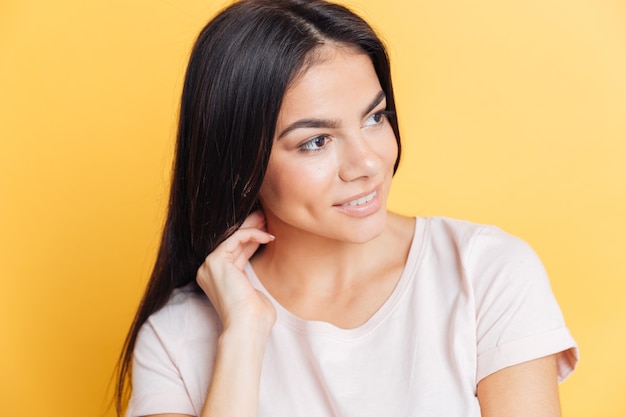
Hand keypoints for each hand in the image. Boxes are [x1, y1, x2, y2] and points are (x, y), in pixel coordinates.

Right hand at [196, 210, 276, 333]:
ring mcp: (210, 265)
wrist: (248, 325)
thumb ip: (250, 276)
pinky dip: (252, 233)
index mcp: (217, 279)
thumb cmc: (255, 316)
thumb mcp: (253, 289)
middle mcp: (209, 271)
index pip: (235, 252)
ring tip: (268, 219)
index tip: (267, 230)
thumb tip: (260, 264)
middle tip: (266, 216)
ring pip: (233, 237)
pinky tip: (267, 236)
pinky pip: (236, 238)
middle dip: (250, 227)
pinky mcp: (216, 261)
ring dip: (252, 226)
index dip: (251, 239)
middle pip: (232, 242)